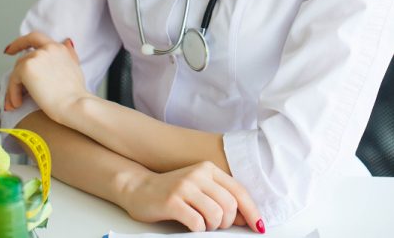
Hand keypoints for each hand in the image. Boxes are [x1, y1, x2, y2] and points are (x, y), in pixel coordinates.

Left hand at [3, 31, 87, 123]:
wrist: (74, 105)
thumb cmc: (76, 93)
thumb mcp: (75, 67)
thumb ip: (69, 53)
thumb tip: (67, 41)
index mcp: (58, 48)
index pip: (35, 37)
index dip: (20, 42)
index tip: (10, 50)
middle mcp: (47, 48)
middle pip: (23, 59)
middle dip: (17, 76)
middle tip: (15, 92)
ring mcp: (36, 56)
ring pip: (17, 71)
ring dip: (14, 88)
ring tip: (17, 103)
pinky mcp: (26, 68)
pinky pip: (13, 81)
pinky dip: (13, 93)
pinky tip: (18, 104)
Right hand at [120, 161, 262, 232]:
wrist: (139, 188)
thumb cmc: (173, 192)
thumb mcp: (199, 189)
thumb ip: (221, 198)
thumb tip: (246, 218)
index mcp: (208, 169)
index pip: (238, 191)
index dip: (252, 211)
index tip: (258, 227)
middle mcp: (198, 174)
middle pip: (229, 205)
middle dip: (227, 222)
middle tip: (215, 225)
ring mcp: (184, 186)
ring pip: (216, 215)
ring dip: (212, 227)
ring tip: (201, 223)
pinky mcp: (173, 201)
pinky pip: (197, 223)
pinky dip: (198, 229)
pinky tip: (190, 223)